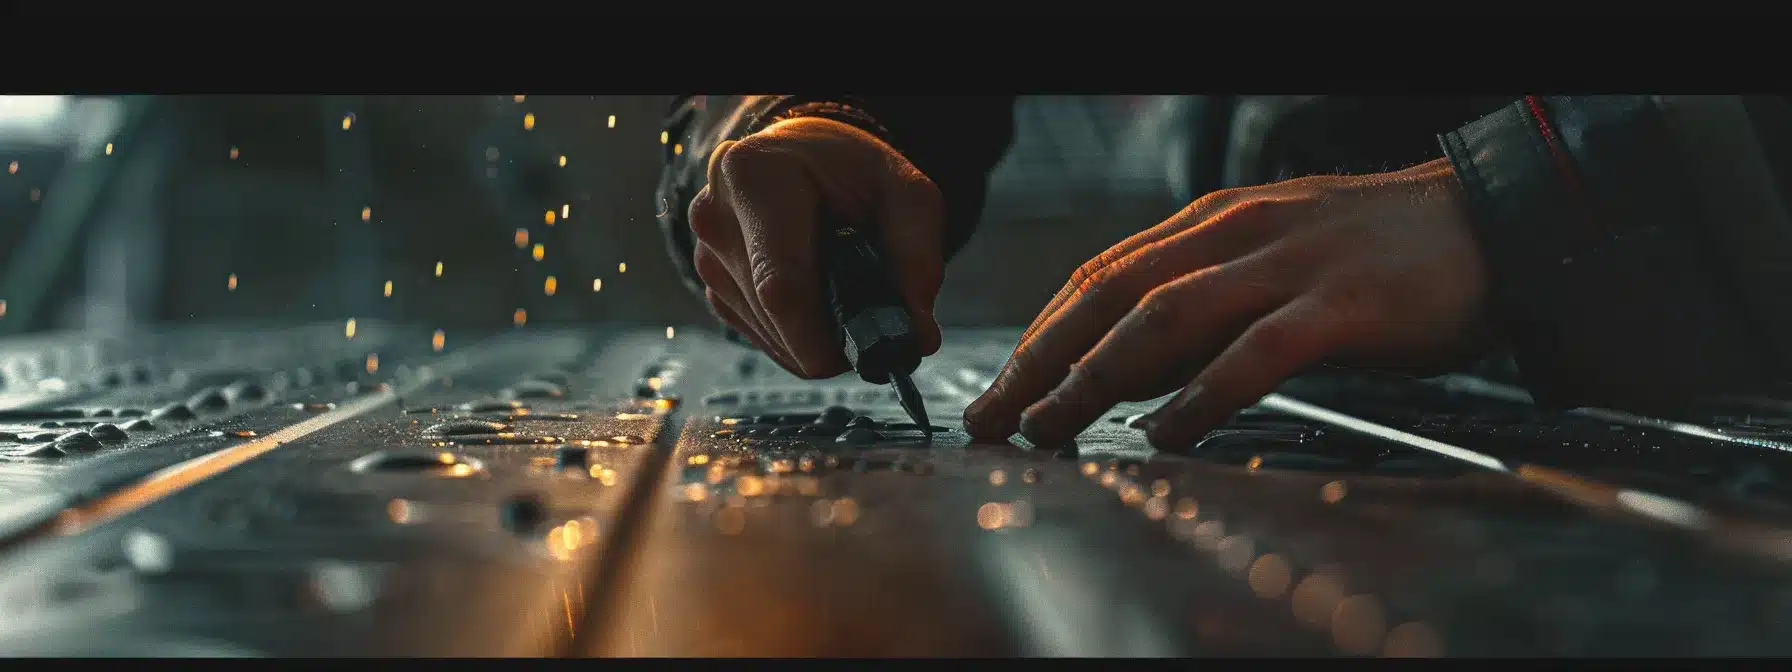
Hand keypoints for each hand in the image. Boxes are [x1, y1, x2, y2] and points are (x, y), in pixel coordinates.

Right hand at [689, 117, 946, 377]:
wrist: (801, 157)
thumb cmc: (850, 172)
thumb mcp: (904, 193)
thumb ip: (917, 257)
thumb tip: (917, 338)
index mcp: (755, 177)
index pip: (781, 282)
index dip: (825, 334)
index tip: (865, 349)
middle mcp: (716, 218)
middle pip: (776, 316)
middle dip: (832, 336)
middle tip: (873, 317)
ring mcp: (706, 257)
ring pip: (770, 335)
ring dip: (817, 335)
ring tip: (842, 286)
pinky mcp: (711, 288)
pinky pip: (762, 337)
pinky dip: (799, 334)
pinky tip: (817, 294)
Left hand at [963, 158, 1490, 449]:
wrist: (1490, 223)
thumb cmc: (1377, 256)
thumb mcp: (1273, 262)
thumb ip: (1206, 307)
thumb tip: (1132, 374)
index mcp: (1213, 223)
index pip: (1102, 275)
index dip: (1043, 332)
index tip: (1002, 386)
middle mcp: (1235, 234)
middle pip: (1113, 296)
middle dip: (1045, 359)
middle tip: (997, 417)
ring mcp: (1286, 266)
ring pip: (1165, 318)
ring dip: (1097, 377)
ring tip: (1052, 426)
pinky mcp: (1339, 305)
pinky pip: (1255, 351)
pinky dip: (1200, 394)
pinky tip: (1162, 432)